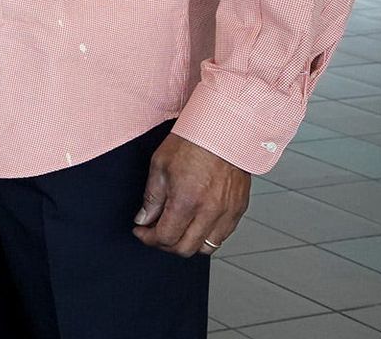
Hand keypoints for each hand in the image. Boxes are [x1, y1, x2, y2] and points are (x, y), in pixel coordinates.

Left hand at [132, 134, 249, 256]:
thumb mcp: (159, 166)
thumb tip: (143, 219)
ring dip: (187, 243)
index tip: (141, 231)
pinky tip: (195, 223)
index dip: (148, 238)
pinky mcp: (239, 209)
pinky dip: (206, 236)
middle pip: (185, 248)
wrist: (224, 130)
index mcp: (186, 201)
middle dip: (165, 244)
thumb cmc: (192, 142)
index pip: (165, 237)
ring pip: (206, 247)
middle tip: (155, 232)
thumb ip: (151, 198)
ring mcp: (227, 212)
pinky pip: (222, 236)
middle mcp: (209, 212)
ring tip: (176, 228)